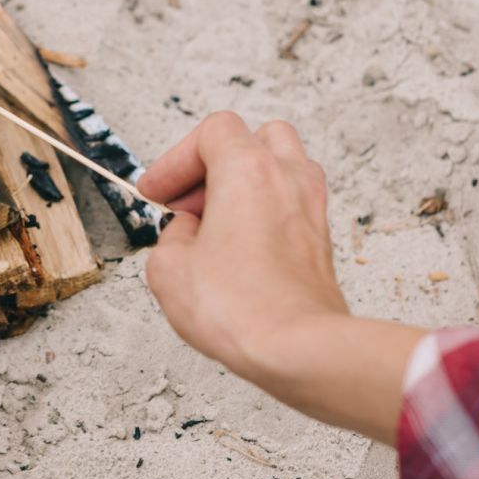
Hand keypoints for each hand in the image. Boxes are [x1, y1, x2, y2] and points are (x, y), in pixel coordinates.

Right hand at [138, 113, 422, 444]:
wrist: (299, 347)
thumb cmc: (242, 308)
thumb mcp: (168, 268)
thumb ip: (171, 236)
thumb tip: (187, 235)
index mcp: (247, 169)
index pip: (212, 132)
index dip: (175, 160)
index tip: (158, 192)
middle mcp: (287, 178)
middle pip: (254, 139)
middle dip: (213, 165)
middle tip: (186, 201)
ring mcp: (311, 207)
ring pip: (280, 168)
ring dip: (244, 185)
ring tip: (215, 222)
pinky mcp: (321, 239)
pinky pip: (290, 204)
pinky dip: (264, 212)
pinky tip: (240, 247)